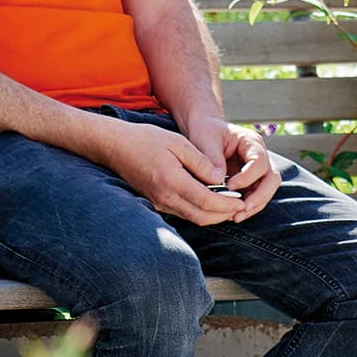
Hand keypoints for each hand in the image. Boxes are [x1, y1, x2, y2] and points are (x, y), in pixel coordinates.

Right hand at [94, 120, 240, 226]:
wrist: (115, 147)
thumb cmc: (146, 139)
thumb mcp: (177, 142)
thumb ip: (200, 161)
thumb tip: (220, 178)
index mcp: (172, 180)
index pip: (207, 201)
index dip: (227, 204)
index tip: (242, 201)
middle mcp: (165, 197)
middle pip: (202, 216)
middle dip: (224, 214)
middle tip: (241, 206)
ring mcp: (160, 202)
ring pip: (193, 217)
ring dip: (213, 215)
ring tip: (230, 205)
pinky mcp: (157, 203)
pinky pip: (183, 213)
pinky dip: (200, 211)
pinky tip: (210, 201)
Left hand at [183, 115, 280, 221]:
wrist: (205, 132)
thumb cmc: (206, 132)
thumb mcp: (206, 140)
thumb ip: (213, 158)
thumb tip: (219, 180)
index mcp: (252, 142)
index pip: (259, 162)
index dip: (247, 177)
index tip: (229, 186)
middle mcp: (260, 156)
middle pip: (271, 179)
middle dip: (259, 196)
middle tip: (242, 208)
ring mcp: (258, 170)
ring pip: (267, 191)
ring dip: (254, 205)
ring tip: (236, 216)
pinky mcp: (251, 182)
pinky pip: (255, 197)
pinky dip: (246, 207)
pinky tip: (233, 215)